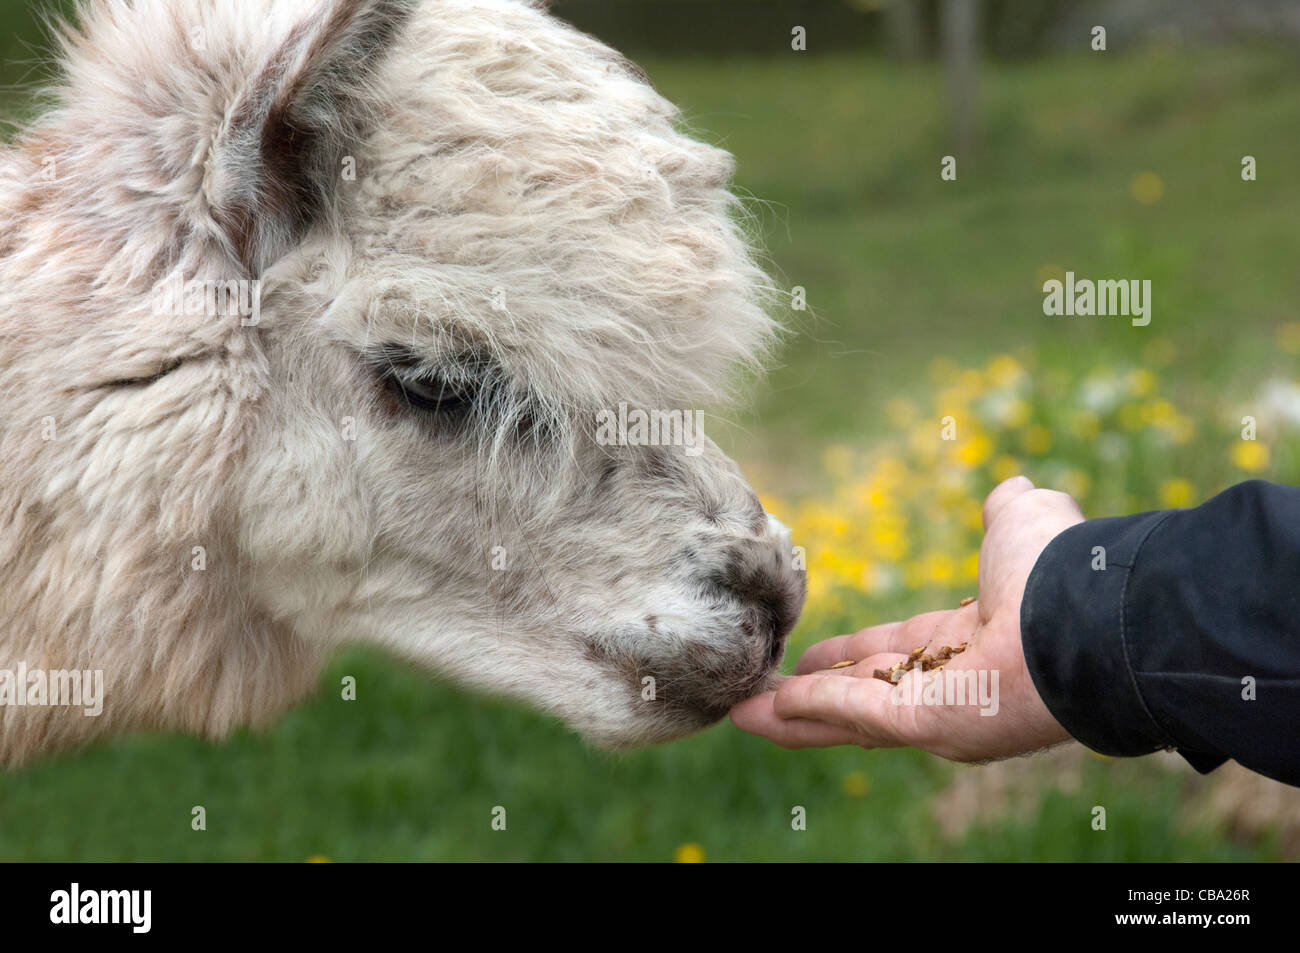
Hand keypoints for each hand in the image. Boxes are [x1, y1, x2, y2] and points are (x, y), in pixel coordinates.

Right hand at [731, 476, 1084, 761]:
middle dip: (812, 696)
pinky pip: (851, 715)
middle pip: (863, 693)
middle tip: (764, 694)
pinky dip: (803, 712)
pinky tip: (757, 712)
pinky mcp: (922, 725)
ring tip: (741, 714)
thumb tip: (1011, 490)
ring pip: (847, 714)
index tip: (810, 655)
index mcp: (971, 641)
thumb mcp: (1024, 523)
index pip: (896, 651)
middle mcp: (950, 684)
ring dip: (794, 715)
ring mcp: (936, 711)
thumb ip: (1007, 514)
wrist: (1086, 615)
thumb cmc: (1059, 571)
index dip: (851, 652)